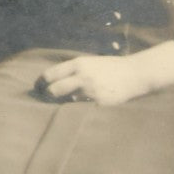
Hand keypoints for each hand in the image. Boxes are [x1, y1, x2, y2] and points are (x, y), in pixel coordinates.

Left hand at [37, 54, 152, 105]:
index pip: (50, 74)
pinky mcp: (99, 103)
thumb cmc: (111, 68)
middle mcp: (82, 77)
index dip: (40, 83)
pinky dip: (78, 110)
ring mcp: (91, 91)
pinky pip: (82, 109)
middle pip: (54, 90)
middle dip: (48, 95)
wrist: (136, 74)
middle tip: (47, 99)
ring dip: (63, 104)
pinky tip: (79, 110)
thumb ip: (72, 70)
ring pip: (66, 102)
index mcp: (78, 64)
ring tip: (63, 105)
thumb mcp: (89, 62)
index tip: (37, 88)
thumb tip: (52, 81)